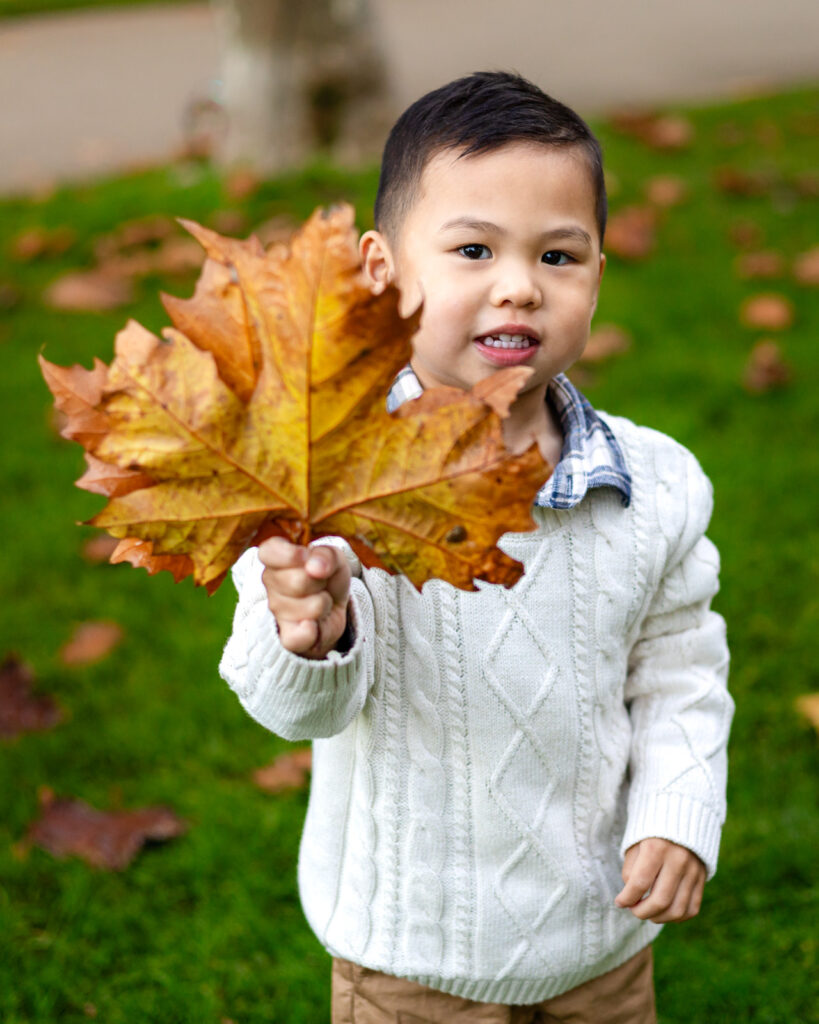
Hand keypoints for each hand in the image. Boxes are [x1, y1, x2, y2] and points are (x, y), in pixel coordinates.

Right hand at [258, 537, 351, 659]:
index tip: (305, 557)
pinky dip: (314, 632)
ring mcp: (277, 612)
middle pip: (300, 581)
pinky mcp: (288, 637)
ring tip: (321, 601)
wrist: (334, 607)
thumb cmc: (327, 576)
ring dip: (325, 603)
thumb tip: (316, 567)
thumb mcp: (333, 557)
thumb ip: (326, 555)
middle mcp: (270, 584)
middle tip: (321, 583)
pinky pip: (300, 637)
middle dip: (321, 581)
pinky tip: (315, 625)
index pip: (269, 553)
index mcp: (275, 559)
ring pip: (313, 607)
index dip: (291, 555)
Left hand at [615, 838, 705, 922]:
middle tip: (633, 910)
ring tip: (648, 913)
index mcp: (657, 848)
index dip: (626, 898)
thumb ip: (631, 870)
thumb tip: (632, 898)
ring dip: (659, 918)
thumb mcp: (635, 843)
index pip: (640, 883)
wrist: (681, 814)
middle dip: (642, 912)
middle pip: (660, 901)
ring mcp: (693, 870)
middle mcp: (678, 860)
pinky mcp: (702, 877)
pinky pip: (692, 908)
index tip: (619, 902)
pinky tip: (664, 913)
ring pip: (678, 910)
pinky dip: (677, 917)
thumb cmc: (651, 831)